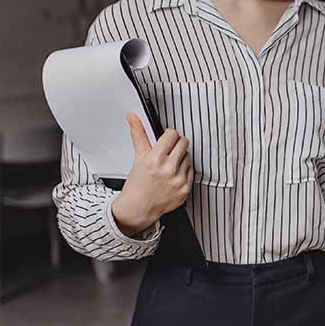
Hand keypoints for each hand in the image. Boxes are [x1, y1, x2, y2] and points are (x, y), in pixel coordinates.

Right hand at [110, 113, 193, 235]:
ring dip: (180, 158)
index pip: (172, 134)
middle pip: (184, 143)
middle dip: (176, 144)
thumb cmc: (137, 183)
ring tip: (168, 165)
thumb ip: (138, 134)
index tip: (166, 139)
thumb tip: (133, 117)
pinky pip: (191, 171)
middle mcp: (168, 170)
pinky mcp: (186, 190)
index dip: (169, 135)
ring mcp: (179, 180)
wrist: (138, 208)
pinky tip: (173, 175)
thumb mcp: (138, 157)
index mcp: (155, 159)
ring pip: (188, 157)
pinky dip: (184, 171)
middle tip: (168, 150)